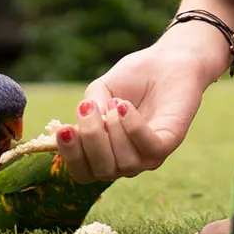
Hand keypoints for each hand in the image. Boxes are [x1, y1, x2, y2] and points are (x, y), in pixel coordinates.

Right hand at [54, 29, 228, 180]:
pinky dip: (133, 128)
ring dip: (113, 130)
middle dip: (91, 140)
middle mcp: (126, 161)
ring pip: (124, 163)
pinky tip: (125, 106)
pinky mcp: (169, 142)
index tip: (64, 129)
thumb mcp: (100, 90)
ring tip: (115, 103)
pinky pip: (148, 147)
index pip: (83, 173)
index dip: (70, 157)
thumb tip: (79, 128)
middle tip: (89, 108)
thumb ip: (88, 110)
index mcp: (105, 153)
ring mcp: (149, 155)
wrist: (167, 60)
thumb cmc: (133, 77)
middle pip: (101, 171)